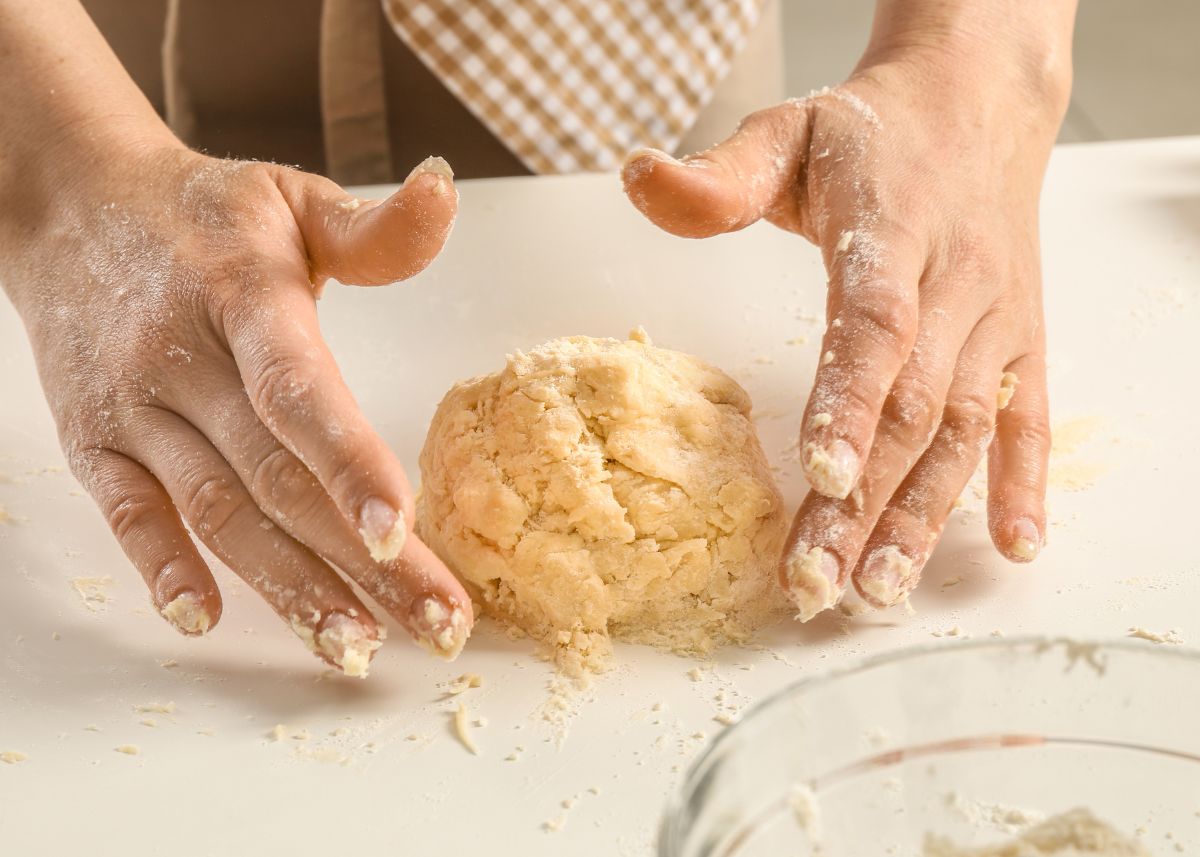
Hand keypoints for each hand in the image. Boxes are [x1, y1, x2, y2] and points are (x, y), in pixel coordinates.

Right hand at [1, 142, 472, 672]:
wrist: (72, 205)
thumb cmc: (204, 214)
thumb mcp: (291, 198)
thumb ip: (373, 227)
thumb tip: (445, 193)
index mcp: (244, 296)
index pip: (298, 390)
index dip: (349, 463)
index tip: (402, 533)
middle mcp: (183, 359)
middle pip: (279, 478)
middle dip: (360, 563)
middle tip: (435, 625)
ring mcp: (133, 406)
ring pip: (215, 511)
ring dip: (287, 587)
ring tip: (355, 646)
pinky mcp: (94, 438)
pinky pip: (125, 512)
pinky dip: (162, 567)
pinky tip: (208, 620)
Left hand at [622, 29, 1070, 618]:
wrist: (977, 103)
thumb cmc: (872, 133)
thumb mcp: (788, 129)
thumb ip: (720, 172)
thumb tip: (638, 177)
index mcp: (894, 229)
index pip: (877, 325)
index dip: (851, 402)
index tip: (821, 476)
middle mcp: (955, 282)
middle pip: (912, 404)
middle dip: (865, 501)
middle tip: (816, 581)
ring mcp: (993, 318)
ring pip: (963, 428)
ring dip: (924, 514)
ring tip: (880, 590)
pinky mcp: (1020, 339)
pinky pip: (1028, 416)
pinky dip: (1023, 482)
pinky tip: (1012, 546)